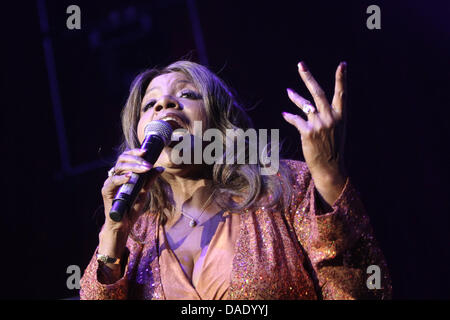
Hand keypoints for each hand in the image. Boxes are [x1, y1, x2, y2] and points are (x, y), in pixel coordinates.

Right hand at [101, 148, 163, 233]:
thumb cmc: (132, 209)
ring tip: (144, 168)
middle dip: (136, 158)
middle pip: (122, 160)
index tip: (146, 151)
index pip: (126, 157)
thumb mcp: (144, 192)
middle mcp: (115, 176)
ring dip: (133, 166)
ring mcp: (110, 183)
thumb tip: (160, 168)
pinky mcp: (106, 192)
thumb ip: (150, 180)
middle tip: (148, 163)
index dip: (135, 152)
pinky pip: (112, 182)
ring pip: (118, 168)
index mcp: (123, 174)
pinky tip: (130, 177)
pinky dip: (121, 178)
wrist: (124, 225)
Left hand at [282, 61, 346, 204]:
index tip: (343, 64)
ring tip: (288, 91)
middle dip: (308, 77)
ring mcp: (319, 124)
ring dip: (295, 97)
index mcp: (341, 116)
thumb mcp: (336, 130)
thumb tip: (307, 105)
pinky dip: (290, 117)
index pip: (342, 93)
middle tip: (300, 64)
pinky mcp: (307, 132)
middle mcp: (331, 118)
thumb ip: (326, 116)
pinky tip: (285, 114)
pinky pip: (296, 120)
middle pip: (318, 92)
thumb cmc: (332, 148)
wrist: (330, 168)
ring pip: (304, 105)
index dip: (342, 78)